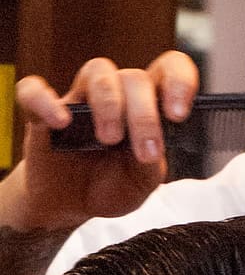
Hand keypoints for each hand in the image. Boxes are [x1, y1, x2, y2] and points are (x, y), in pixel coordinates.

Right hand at [11, 52, 198, 229]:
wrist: (71, 203)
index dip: (179, 81)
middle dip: (144, 115)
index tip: (179, 114)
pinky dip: (45, 101)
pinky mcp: (43, 113)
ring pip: (97, 71)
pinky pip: (35, 91)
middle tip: (145, 152)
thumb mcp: (141, 183)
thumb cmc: (112, 184)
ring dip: (108, 103)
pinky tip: (60, 122)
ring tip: (109, 139)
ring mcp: (79, 100)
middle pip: (133, 77)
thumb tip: (154, 151)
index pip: (168, 70)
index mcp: (147, 105)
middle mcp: (116, 94)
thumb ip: (151, 165)